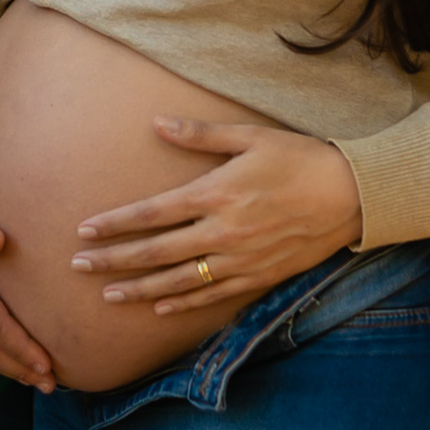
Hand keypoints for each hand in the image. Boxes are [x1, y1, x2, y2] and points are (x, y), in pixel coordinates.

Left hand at [70, 120, 362, 314]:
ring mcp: (240, 259)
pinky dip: (183, 303)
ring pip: (179, 280)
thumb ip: (200, 134)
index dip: (115, 224)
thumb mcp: (249, 136)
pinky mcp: (258, 276)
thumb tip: (156, 123)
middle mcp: (223, 232)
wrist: (352, 195)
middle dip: (114, 259)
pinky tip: (160, 306)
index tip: (84, 229)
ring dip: (139, 288)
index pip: (152, 213)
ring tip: (107, 295)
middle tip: (77, 266)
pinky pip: (213, 295)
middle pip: (156, 252)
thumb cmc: (299, 157)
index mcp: (216, 193)